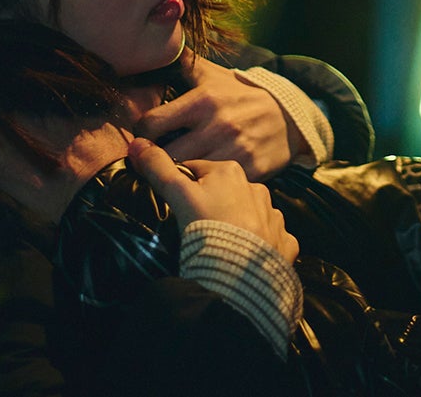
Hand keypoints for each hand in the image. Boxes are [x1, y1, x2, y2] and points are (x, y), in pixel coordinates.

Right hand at [125, 137, 298, 263]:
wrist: (240, 276)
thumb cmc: (206, 228)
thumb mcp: (177, 194)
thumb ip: (158, 168)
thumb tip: (136, 143)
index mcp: (231, 172)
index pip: (199, 171)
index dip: (183, 187)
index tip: (175, 205)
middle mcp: (257, 189)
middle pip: (225, 193)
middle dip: (210, 206)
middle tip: (194, 229)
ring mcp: (274, 217)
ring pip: (249, 214)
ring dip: (236, 225)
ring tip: (219, 245)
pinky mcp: (284, 243)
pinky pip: (269, 238)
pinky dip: (257, 245)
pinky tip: (245, 257)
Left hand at [134, 54, 295, 179]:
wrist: (290, 116)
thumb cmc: (243, 96)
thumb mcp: (216, 76)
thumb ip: (185, 63)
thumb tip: (161, 43)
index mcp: (203, 100)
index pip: (152, 123)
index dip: (141, 134)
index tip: (143, 138)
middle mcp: (217, 125)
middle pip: (165, 155)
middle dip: (156, 159)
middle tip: (155, 159)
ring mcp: (234, 150)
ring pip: (187, 173)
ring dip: (179, 173)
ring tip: (177, 170)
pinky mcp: (249, 170)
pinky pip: (214, 184)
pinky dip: (205, 183)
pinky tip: (203, 178)